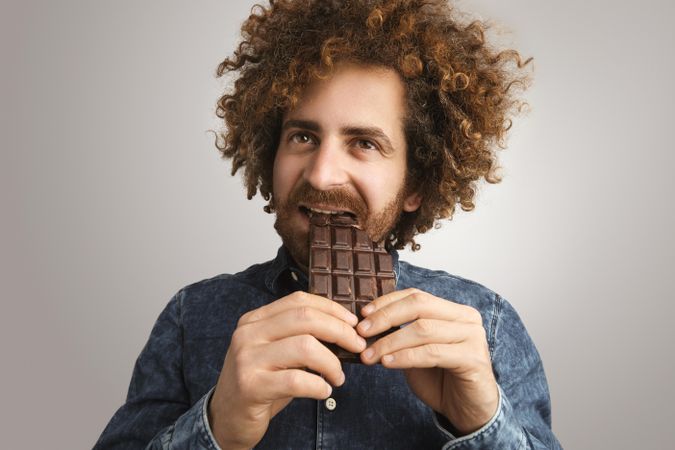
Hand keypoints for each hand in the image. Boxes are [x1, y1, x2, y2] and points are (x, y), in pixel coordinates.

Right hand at [208, 291, 366, 449]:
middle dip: (340, 331)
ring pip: (305, 346)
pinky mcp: (251, 386)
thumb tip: (344, 329)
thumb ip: (299, 336)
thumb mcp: (275, 352)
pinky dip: (318, 386)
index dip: (331, 308)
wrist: (227, 418)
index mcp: (255, 320)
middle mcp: (248, 334)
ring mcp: (247, 358)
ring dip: (332, 362)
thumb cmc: (260, 383)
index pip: (299, 301)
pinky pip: (296, 380)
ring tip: (338, 377)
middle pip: (305, 318)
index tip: (352, 322)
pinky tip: (324, 391)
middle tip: (357, 347)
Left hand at [357, 288, 498, 434]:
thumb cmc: (441, 380)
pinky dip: (405, 357)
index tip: (363, 314)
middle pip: (419, 305)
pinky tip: (387, 362)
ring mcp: (472, 336)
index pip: (416, 296)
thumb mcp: (416, 352)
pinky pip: (432, 353)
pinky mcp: (473, 358)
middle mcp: (466, 318)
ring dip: (390, 342)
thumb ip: (400, 336)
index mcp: (453, 311)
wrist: (469, 411)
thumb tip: (367, 326)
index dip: (387, 302)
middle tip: (362, 332)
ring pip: (423, 329)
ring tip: (369, 355)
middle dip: (385, 317)